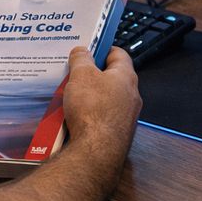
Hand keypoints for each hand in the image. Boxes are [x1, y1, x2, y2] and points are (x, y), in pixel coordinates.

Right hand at [61, 46, 140, 181]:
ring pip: (106, 98)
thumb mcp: (81, 75)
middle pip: (111, 77)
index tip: (88, 48)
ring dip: (89, 94)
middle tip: (74, 71)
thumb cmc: (92, 109)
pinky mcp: (117, 132)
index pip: (119, 54)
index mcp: (126, 77)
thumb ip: (81, 59)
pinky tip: (74, 116)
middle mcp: (131, 96)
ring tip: (70, 94)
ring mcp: (126, 116)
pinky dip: (90, 113)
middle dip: (91, 73)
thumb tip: (82, 51)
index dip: (102, 48)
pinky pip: (102, 116)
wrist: (96, 152)